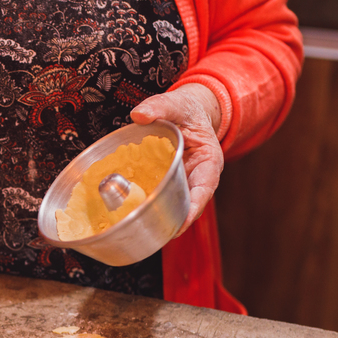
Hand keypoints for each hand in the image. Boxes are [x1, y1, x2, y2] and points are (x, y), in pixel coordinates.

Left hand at [130, 83, 223, 236]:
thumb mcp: (177, 104)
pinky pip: (156, 197)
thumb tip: (139, 115)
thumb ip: (160, 106)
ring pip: (171, 205)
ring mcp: (180, 185)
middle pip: (187, 205)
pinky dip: (145, 206)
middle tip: (155, 234)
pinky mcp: (164, 186)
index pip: (204, 190)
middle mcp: (196, 179)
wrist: (185, 114)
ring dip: (158, 219)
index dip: (193, 208)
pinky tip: (128, 215)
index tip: (182, 223)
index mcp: (208, 162)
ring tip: (140, 232)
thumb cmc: (186, 110)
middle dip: (173, 221)